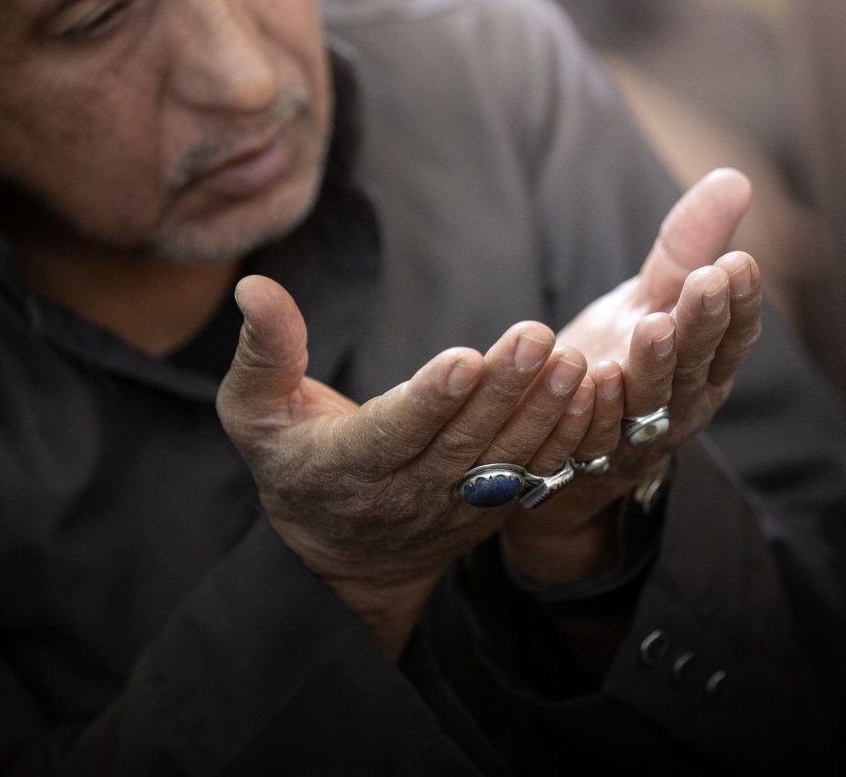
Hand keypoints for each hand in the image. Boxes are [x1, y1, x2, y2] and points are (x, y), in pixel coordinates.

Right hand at [216, 275, 598, 657]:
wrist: (341, 558)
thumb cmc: (293, 462)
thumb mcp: (255, 413)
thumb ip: (263, 352)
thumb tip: (254, 287)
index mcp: (346, 466)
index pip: (392, 433)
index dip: (429, 401)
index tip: (463, 359)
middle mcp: (406, 493)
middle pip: (461, 442)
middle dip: (503, 390)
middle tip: (537, 337)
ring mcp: (454, 507)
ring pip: (505, 461)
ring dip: (543, 412)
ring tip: (571, 361)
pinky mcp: (490, 511)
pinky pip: (533, 477)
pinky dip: (563, 440)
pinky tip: (590, 396)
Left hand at [500, 168, 764, 583]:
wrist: (565, 439)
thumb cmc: (622, 358)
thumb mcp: (654, 297)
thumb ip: (688, 245)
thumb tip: (736, 177)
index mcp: (705, 366)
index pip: (733, 335)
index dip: (740, 303)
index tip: (739, 262)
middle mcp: (679, 404)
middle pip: (696, 364)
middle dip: (702, 323)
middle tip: (707, 281)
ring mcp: (633, 435)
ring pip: (649, 402)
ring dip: (653, 365)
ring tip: (653, 327)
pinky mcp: (583, 455)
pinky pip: (589, 436)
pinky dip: (592, 411)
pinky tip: (590, 380)